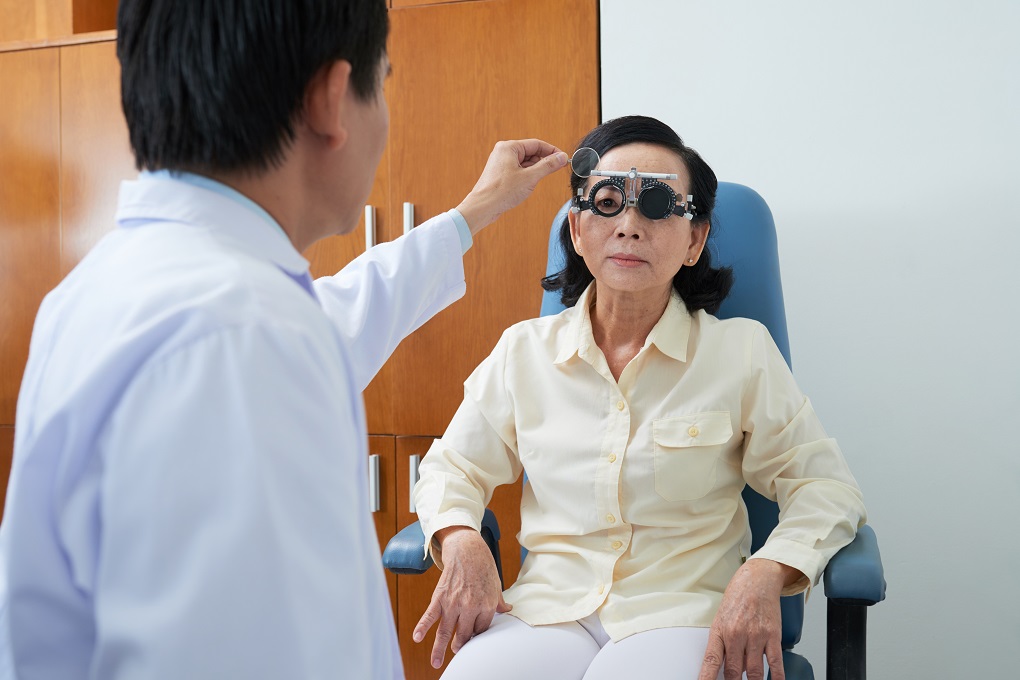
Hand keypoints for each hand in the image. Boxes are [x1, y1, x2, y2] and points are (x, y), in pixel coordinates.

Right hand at [413, 526, 511, 668]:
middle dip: (460, 645)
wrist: (467, 548)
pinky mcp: (439, 597)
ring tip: (436, 662)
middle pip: (464, 634)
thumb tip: (508, 610)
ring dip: (440, 649)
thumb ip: (499, 601)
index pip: (481, 630)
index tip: (471, 638)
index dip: (476, 635)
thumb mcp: (496, 584)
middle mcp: (470, 607)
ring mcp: (453, 603)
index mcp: (487, 605)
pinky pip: (430, 615)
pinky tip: (417, 638)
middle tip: (457, 651)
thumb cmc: (483, 565)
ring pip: (446, 631)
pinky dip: (422, 627)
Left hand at [456, 139, 568, 233]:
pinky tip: (526, 187)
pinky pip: (518, 170)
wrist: (483, 207)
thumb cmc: (501, 191)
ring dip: (534, 171)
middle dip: (543, 162)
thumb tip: (561, 157)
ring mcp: (501, 163)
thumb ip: (548, 165)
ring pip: (525, 163)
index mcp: (509, 147)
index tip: (563, 159)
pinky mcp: (500, 174)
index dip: (552, 151)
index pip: (537, 144)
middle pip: (531, 152)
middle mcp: (503, 152)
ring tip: (535, 182)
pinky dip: (526, 176)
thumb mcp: (530, 177)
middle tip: (555, 170)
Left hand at [698, 560, 802, 679]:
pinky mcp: (772, 635)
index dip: (707, 678)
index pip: (711, 661)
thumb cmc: (737, 599)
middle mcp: (736, 635)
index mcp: (719, 631)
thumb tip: (734, 669)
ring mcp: (755, 636)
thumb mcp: (722, 620)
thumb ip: (725, 645)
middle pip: (733, 670)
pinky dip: (775, 676)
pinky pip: (775, 662)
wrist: (757, 580)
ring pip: (753, 670)